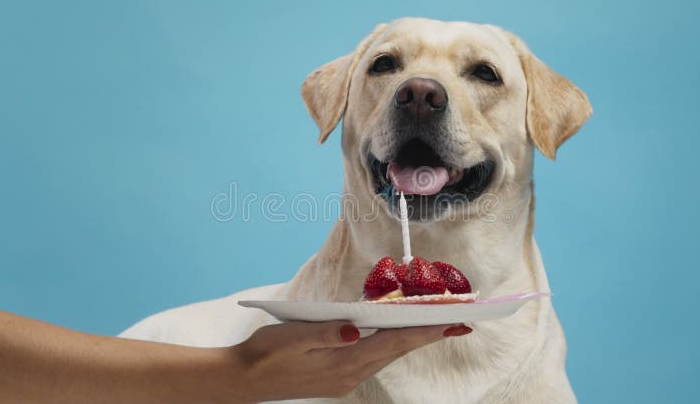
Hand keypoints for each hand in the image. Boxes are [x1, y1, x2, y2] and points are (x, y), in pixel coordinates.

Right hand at [228, 321, 471, 401]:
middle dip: (428, 333)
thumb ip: (324, 333)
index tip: (454, 323)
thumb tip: (354, 329)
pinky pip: (374, 357)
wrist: (241, 380)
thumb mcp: (291, 337)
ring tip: (436, 325)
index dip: (426, 331)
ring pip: (387, 354)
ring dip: (411, 338)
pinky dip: (391, 343)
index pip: (394, 342)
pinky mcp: (337, 376)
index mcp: (342, 363)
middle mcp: (349, 374)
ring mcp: (344, 378)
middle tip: (458, 320)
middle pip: (398, 349)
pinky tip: (395, 333)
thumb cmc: (264, 354)